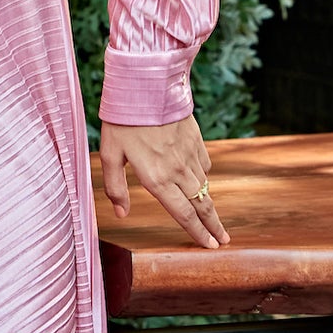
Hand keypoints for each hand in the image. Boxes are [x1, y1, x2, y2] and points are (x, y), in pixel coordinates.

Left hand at [99, 115, 228, 250]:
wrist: (147, 86)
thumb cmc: (123, 121)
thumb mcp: (110, 154)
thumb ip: (115, 187)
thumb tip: (120, 213)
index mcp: (157, 179)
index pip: (182, 214)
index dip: (196, 233)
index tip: (208, 246)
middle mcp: (178, 171)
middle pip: (201, 205)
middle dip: (213, 226)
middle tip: (223, 241)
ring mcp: (190, 155)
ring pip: (205, 187)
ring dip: (212, 206)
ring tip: (217, 220)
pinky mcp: (196, 140)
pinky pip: (205, 165)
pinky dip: (205, 178)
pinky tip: (203, 183)